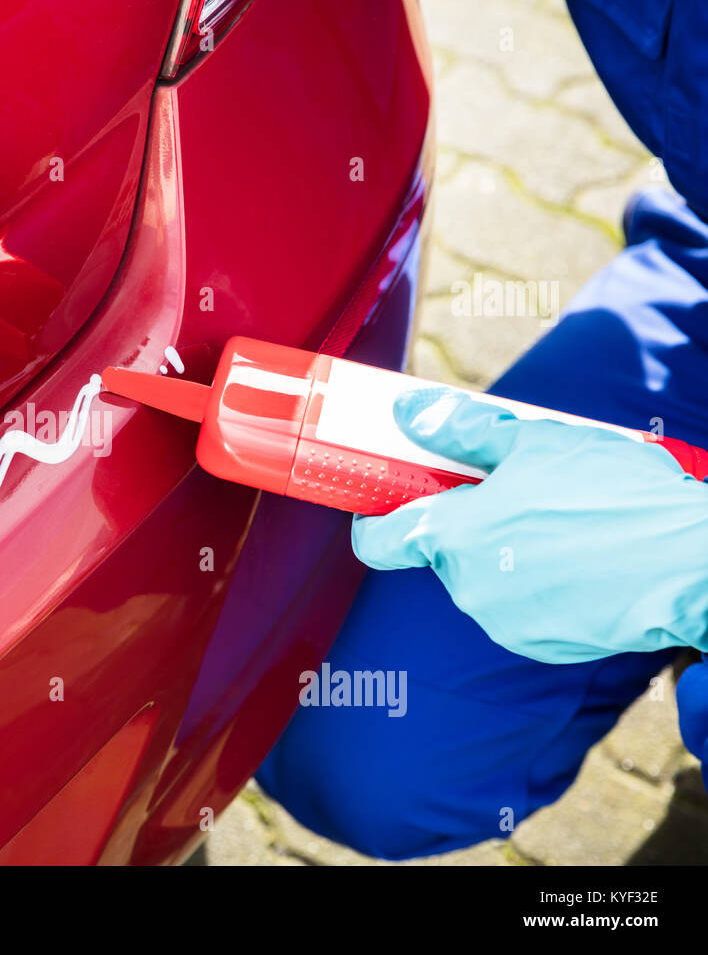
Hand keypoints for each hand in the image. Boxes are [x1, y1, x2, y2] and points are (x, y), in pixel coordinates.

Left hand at [351, 388, 707, 662]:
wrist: (692, 565)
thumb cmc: (615, 495)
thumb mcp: (534, 441)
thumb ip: (461, 430)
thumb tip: (408, 412)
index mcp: (453, 536)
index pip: (379, 539)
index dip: (379, 516)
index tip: (392, 496)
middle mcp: (467, 587)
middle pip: (443, 550)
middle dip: (470, 521)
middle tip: (519, 491)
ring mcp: (503, 622)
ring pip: (486, 575)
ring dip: (510, 550)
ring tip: (567, 521)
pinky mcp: (540, 644)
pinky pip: (521, 605)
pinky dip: (541, 582)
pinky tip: (584, 557)